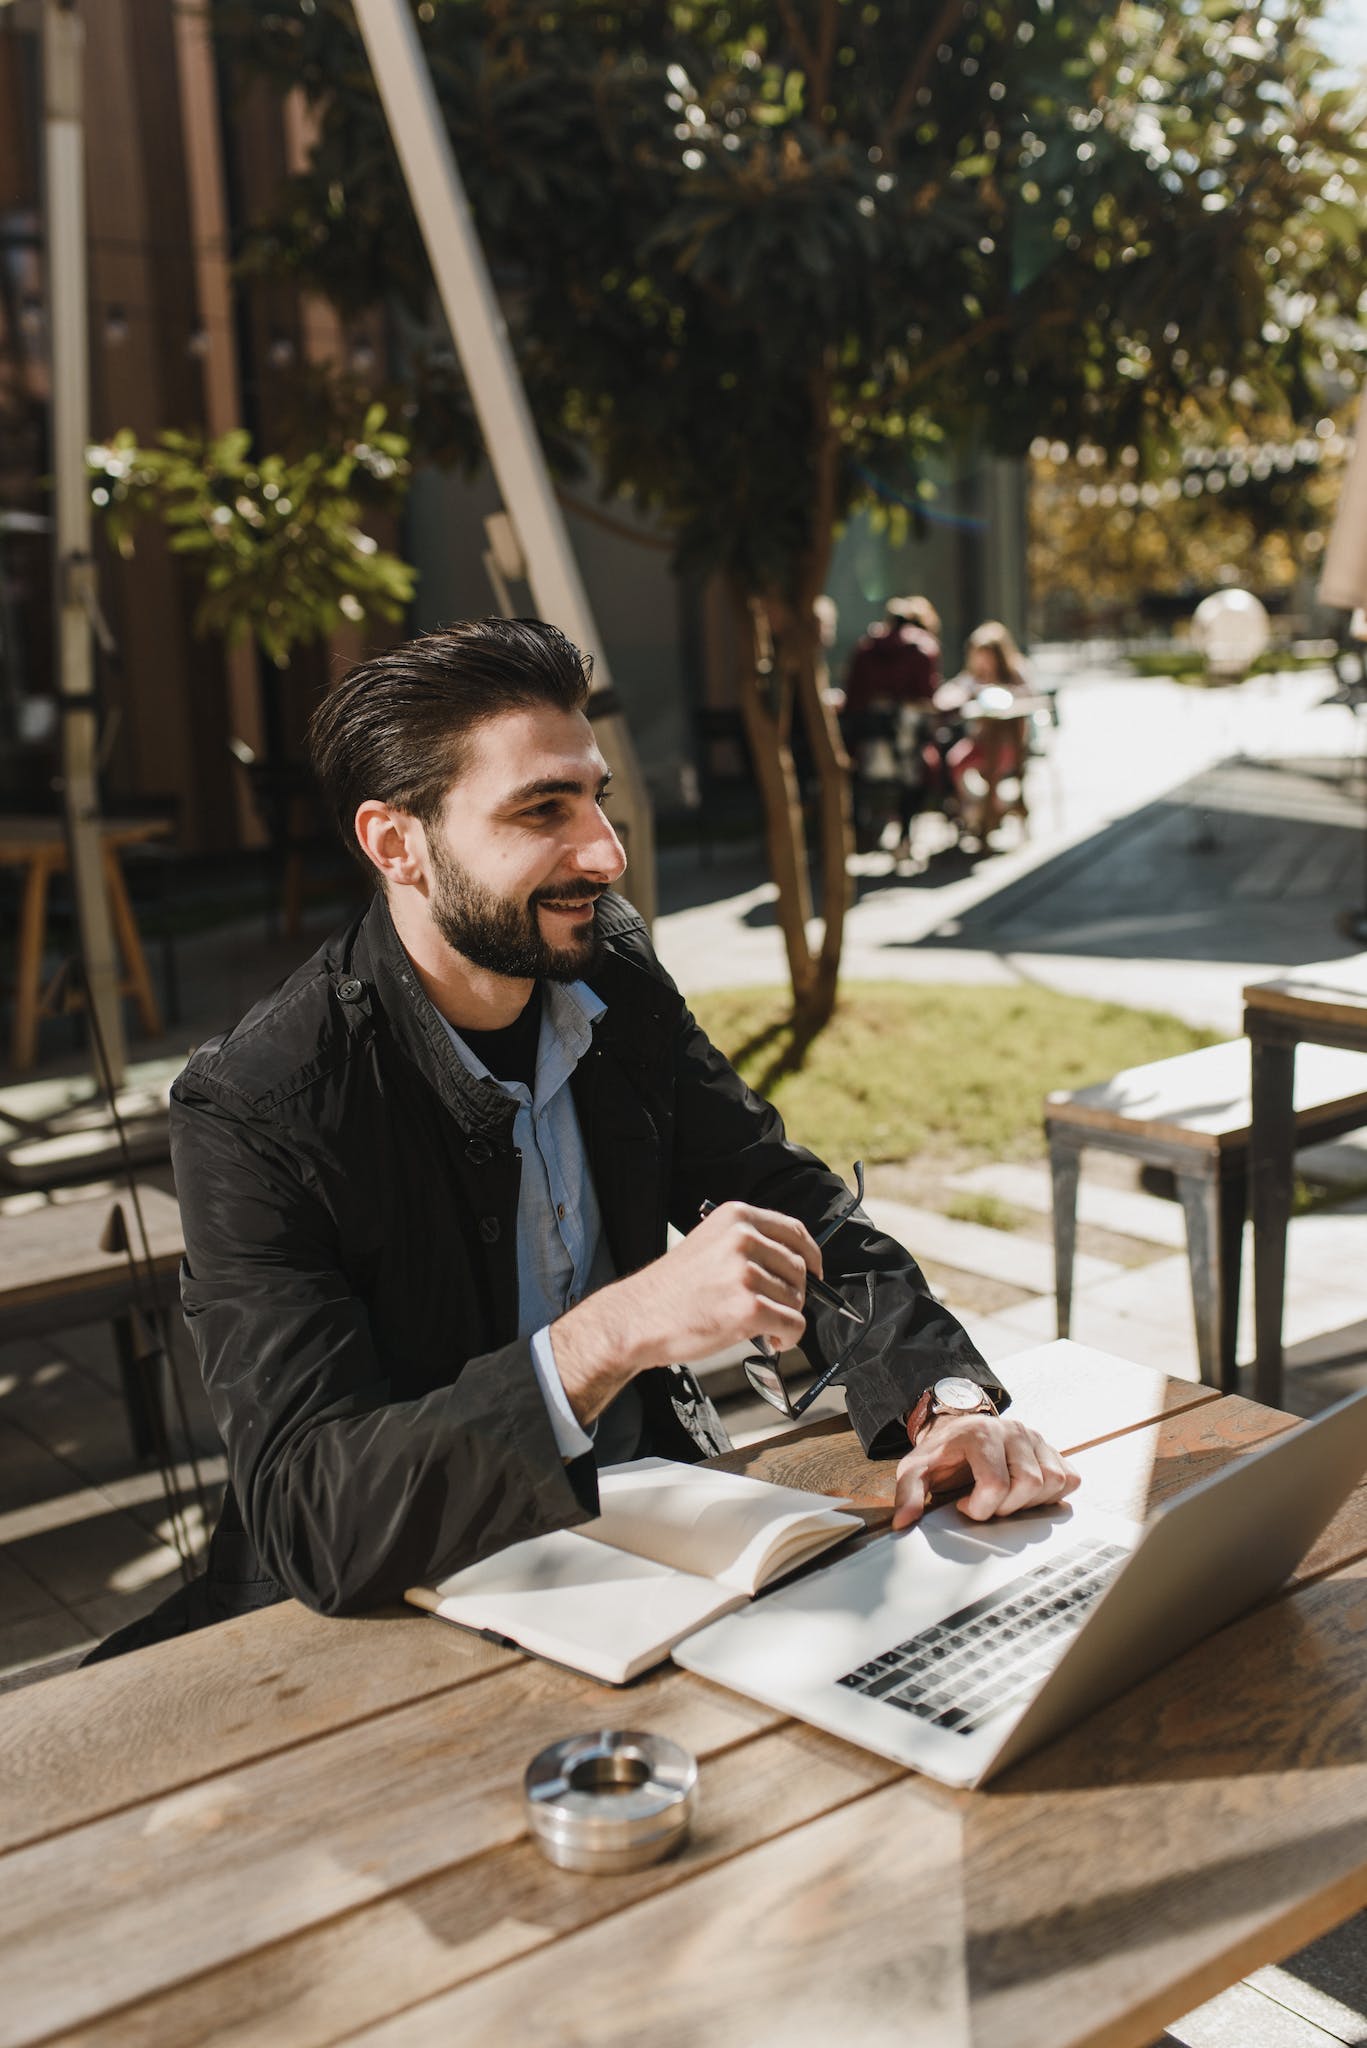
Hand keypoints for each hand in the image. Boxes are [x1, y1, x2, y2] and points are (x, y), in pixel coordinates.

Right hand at [550, 1202, 820, 1423]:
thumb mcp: (709, 1245)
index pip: (793, 1231)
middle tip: (770, 1311)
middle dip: (792, 1294)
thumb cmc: (671, 1290)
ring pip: (797, 1299)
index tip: (815, 1272)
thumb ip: (749, 1246)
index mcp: (735, 1216)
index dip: (811, 1255)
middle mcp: (743, 1238)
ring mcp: (746, 1272)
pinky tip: (771, 1340)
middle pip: (799, 1268)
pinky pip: (793, 1324)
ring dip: (785, 1318)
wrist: (636, 1319)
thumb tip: (795, 1266)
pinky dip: (788, 1337)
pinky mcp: (749, 1307)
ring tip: (759, 1326)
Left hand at [891, 1414, 1079, 1530]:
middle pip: (1028, 1483)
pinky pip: (1070, 1478)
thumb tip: (904, 1522)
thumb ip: (909, 1493)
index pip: (996, 1484)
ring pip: (1053, 1482)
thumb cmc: (941, 1453)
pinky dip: (1053, 1494)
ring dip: (1031, 1502)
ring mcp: (1036, 1439)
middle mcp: (1013, 1431)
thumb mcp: (916, 1469)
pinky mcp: (1052, 1449)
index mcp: (980, 1434)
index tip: (964, 1504)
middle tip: (987, 1503)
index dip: (980, 1507)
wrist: (958, 1428)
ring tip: (1006, 1499)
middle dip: (1007, 1506)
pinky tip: (1027, 1495)